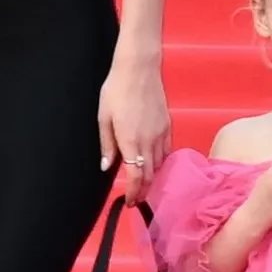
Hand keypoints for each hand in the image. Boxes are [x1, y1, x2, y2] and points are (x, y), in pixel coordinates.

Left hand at [98, 63, 170, 204]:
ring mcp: (161, 133)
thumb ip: (107, 144)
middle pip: (149, 175)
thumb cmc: (116, 90)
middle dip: (143, 190)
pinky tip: (154, 164)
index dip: (133, 193)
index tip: (130, 202)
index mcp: (130, 141)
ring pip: (160, 165)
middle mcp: (149, 141)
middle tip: (136, 199)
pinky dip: (161, 162)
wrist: (139, 69)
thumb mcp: (104, 117)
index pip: (135, 177)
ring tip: (144, 184)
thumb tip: (108, 167)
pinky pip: (167, 151)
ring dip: (152, 177)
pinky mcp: (168, 126)